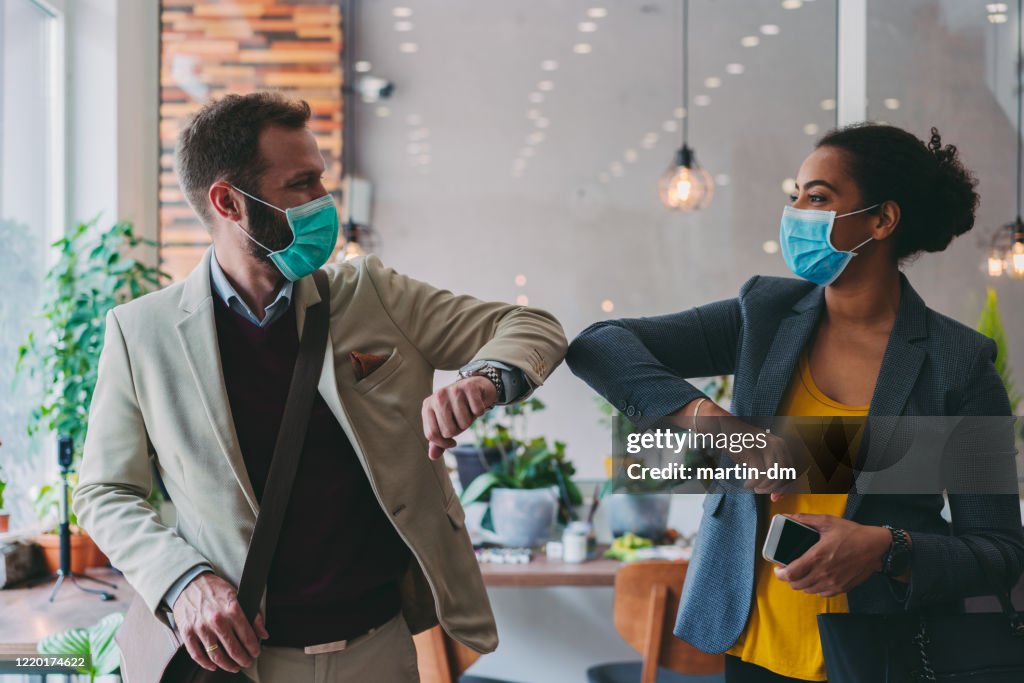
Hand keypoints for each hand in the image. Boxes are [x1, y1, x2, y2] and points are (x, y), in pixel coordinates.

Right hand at [171, 573, 268, 672]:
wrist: (188, 582)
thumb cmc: (214, 589)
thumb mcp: (238, 595)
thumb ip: (252, 615)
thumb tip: (264, 633)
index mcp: (232, 609)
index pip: (247, 636)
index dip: (253, 648)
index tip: (256, 653)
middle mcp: (216, 620)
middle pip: (233, 649)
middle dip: (243, 659)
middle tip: (247, 662)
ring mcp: (200, 628)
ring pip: (216, 655)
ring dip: (227, 665)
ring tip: (234, 667)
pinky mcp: (187, 633)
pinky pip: (197, 654)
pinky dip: (206, 664)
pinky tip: (214, 666)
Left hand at [422, 376, 496, 459]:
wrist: (476, 385)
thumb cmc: (458, 408)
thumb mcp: (446, 423)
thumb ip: (438, 440)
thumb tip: (433, 456)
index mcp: (428, 406)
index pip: (432, 434)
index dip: (444, 443)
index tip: (452, 442)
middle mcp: (438, 396)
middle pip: (449, 431)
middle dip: (459, 430)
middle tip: (461, 418)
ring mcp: (453, 390)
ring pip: (464, 423)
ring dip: (470, 420)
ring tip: (468, 410)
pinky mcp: (469, 387)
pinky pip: (477, 412)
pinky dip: (480, 411)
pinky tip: (476, 403)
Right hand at [673, 400, 797, 495]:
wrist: (723, 427)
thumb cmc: (740, 442)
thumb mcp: (759, 452)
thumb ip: (770, 467)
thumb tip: (776, 491)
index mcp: (781, 445)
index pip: (791, 470)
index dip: (784, 486)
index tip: (775, 495)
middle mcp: (777, 445)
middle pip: (783, 475)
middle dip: (773, 488)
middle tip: (761, 491)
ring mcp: (765, 447)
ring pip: (772, 476)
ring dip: (763, 487)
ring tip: (754, 488)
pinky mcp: (753, 452)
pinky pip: (758, 475)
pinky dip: (752, 483)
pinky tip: (747, 484)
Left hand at [773, 514, 890, 596]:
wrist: (876, 547)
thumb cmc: (852, 533)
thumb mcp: (827, 521)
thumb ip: (805, 519)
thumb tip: (787, 516)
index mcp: (817, 556)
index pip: (791, 574)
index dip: (780, 574)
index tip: (777, 569)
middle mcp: (824, 573)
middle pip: (797, 585)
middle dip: (789, 579)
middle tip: (789, 570)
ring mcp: (833, 582)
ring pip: (808, 591)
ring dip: (801, 584)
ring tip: (801, 574)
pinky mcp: (842, 588)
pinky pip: (822, 594)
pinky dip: (815, 589)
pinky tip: (816, 579)